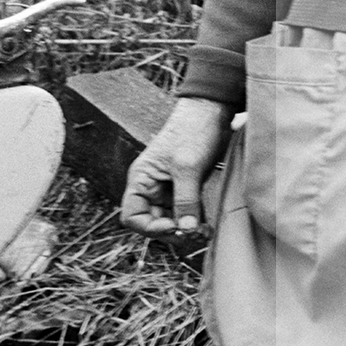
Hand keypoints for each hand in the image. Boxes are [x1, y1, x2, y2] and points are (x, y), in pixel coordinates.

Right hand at [120, 98, 233, 236]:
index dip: (149, 228)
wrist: (212, 111)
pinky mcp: (188, 188)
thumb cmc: (192, 131)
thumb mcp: (187, 167)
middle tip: (196, 233)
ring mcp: (170, 189)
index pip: (132, 216)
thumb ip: (185, 200)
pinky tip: (208, 225)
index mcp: (141, 180)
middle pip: (154, 223)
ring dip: (187, 230)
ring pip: (173, 220)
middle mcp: (152, 187)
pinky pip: (187, 212)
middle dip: (173, 232)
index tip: (173, 227)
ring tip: (205, 231)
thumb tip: (186, 230)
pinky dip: (196, 221)